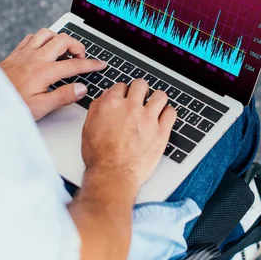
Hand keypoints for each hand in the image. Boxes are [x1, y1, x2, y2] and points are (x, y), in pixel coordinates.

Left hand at [0, 28, 106, 119]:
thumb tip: (81, 88)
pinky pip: (31, 37)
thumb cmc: (10, 104)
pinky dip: (42, 39)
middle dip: (77, 46)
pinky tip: (44, 48)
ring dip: (59, 39)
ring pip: (47, 33)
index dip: (91, 64)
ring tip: (64, 51)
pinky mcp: (15, 53)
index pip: (75, 64)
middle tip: (81, 57)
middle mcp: (35, 58)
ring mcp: (24, 53)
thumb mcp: (40, 108)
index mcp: (44, 72)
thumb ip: (63, 96)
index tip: (101, 64)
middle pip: (63, 40)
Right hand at [81, 79, 176, 194]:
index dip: (123, 92)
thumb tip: (105, 96)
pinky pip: (171, 113)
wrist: (112, 175)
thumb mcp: (89, 127)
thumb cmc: (99, 156)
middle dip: (140, 90)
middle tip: (140, 98)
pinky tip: (163, 118)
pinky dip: (168, 113)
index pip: (121, 86)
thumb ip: (97, 108)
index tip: (125, 97)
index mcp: (112, 104)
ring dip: (157, 99)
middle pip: (141, 85)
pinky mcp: (161, 131)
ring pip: (160, 95)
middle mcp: (132, 108)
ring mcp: (148, 119)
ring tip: (154, 106)